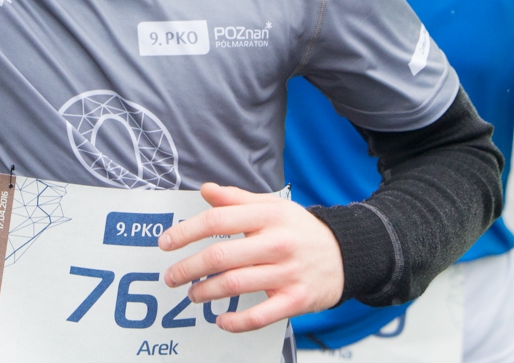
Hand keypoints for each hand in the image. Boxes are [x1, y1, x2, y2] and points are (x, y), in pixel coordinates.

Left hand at [158, 183, 343, 332]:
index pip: (218, 220)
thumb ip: (236, 199)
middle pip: (220, 255)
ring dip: (205, 293)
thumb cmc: (300, 229)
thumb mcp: (272, 206)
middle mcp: (276, 242)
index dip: (186, 231)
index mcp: (268, 215)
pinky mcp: (296, 299)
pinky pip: (260, 316)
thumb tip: (205, 190)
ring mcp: (287, 272)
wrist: (347, 253)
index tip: (166, 243)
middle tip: (171, 276)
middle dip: (188, 267)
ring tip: (192, 294)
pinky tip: (221, 321)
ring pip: (234, 284)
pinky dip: (236, 322)